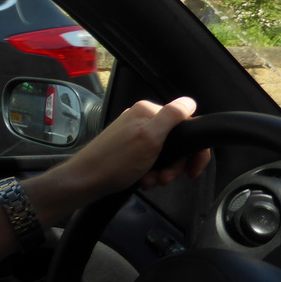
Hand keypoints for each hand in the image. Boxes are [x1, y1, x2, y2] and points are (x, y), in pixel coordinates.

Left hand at [61, 97, 210, 202]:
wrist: (86, 180)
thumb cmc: (118, 160)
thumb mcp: (149, 137)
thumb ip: (170, 117)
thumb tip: (190, 101)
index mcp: (148, 111)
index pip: (186, 125)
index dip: (194, 151)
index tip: (192, 172)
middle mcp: (142, 119)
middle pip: (176, 143)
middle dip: (175, 165)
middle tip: (165, 179)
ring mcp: (134, 134)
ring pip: (165, 154)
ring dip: (162, 172)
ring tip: (150, 181)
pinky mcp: (129, 149)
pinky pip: (150, 160)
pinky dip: (150, 173)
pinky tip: (142, 181)